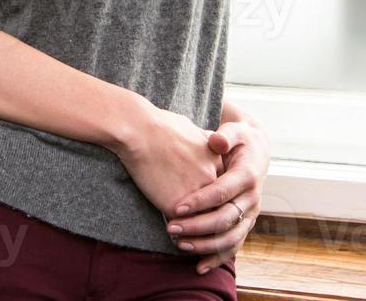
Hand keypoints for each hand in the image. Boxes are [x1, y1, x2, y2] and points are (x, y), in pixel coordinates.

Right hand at [114, 104, 222, 224]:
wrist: (141, 131)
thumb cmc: (162, 126)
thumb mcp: (194, 130)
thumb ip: (207, 143)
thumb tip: (211, 143)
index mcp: (217, 164)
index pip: (224, 191)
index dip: (216, 200)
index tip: (208, 207)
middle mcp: (211, 181)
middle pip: (218, 209)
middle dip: (212, 220)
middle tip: (206, 231)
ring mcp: (196, 195)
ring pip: (203, 222)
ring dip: (197, 231)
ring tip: (189, 239)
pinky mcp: (176, 207)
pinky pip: (181, 226)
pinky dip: (179, 232)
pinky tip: (174, 234)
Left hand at [166, 119, 269, 274]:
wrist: (256, 151)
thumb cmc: (239, 139)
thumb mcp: (235, 131)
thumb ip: (225, 135)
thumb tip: (216, 141)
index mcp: (248, 175)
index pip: (222, 192)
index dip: (200, 201)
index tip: (177, 207)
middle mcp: (252, 198)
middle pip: (225, 218)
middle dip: (197, 226)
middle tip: (171, 228)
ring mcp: (250, 214)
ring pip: (230, 237)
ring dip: (205, 245)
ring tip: (180, 245)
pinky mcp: (245, 224)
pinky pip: (234, 245)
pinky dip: (217, 258)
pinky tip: (199, 266)